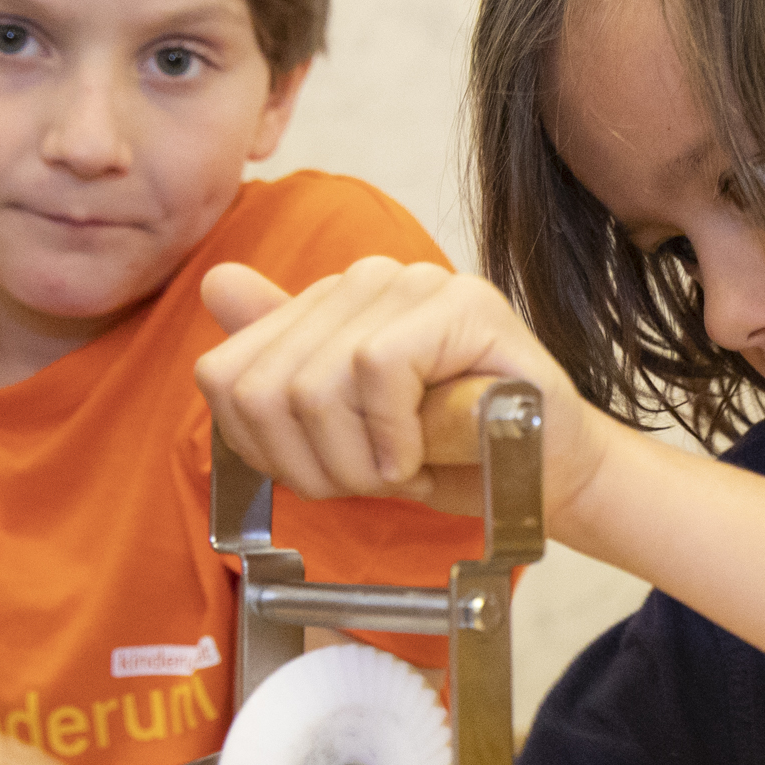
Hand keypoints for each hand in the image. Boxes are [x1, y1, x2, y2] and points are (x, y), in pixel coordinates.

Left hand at [197, 260, 623, 526]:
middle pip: (267, 387)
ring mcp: (418, 284)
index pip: (229, 373)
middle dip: (312, 464)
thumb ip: (283, 368)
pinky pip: (378, 368)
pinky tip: (419, 455)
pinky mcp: (465, 304)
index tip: (322, 478)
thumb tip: (216, 284)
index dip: (263, 449)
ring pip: (318, 381)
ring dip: (357, 458)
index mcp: (330, 304)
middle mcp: (368, 280)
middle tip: (369, 484)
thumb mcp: (346, 432)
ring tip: (401, 472)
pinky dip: (393, 435)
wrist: (548, 477)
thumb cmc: (453, 456)